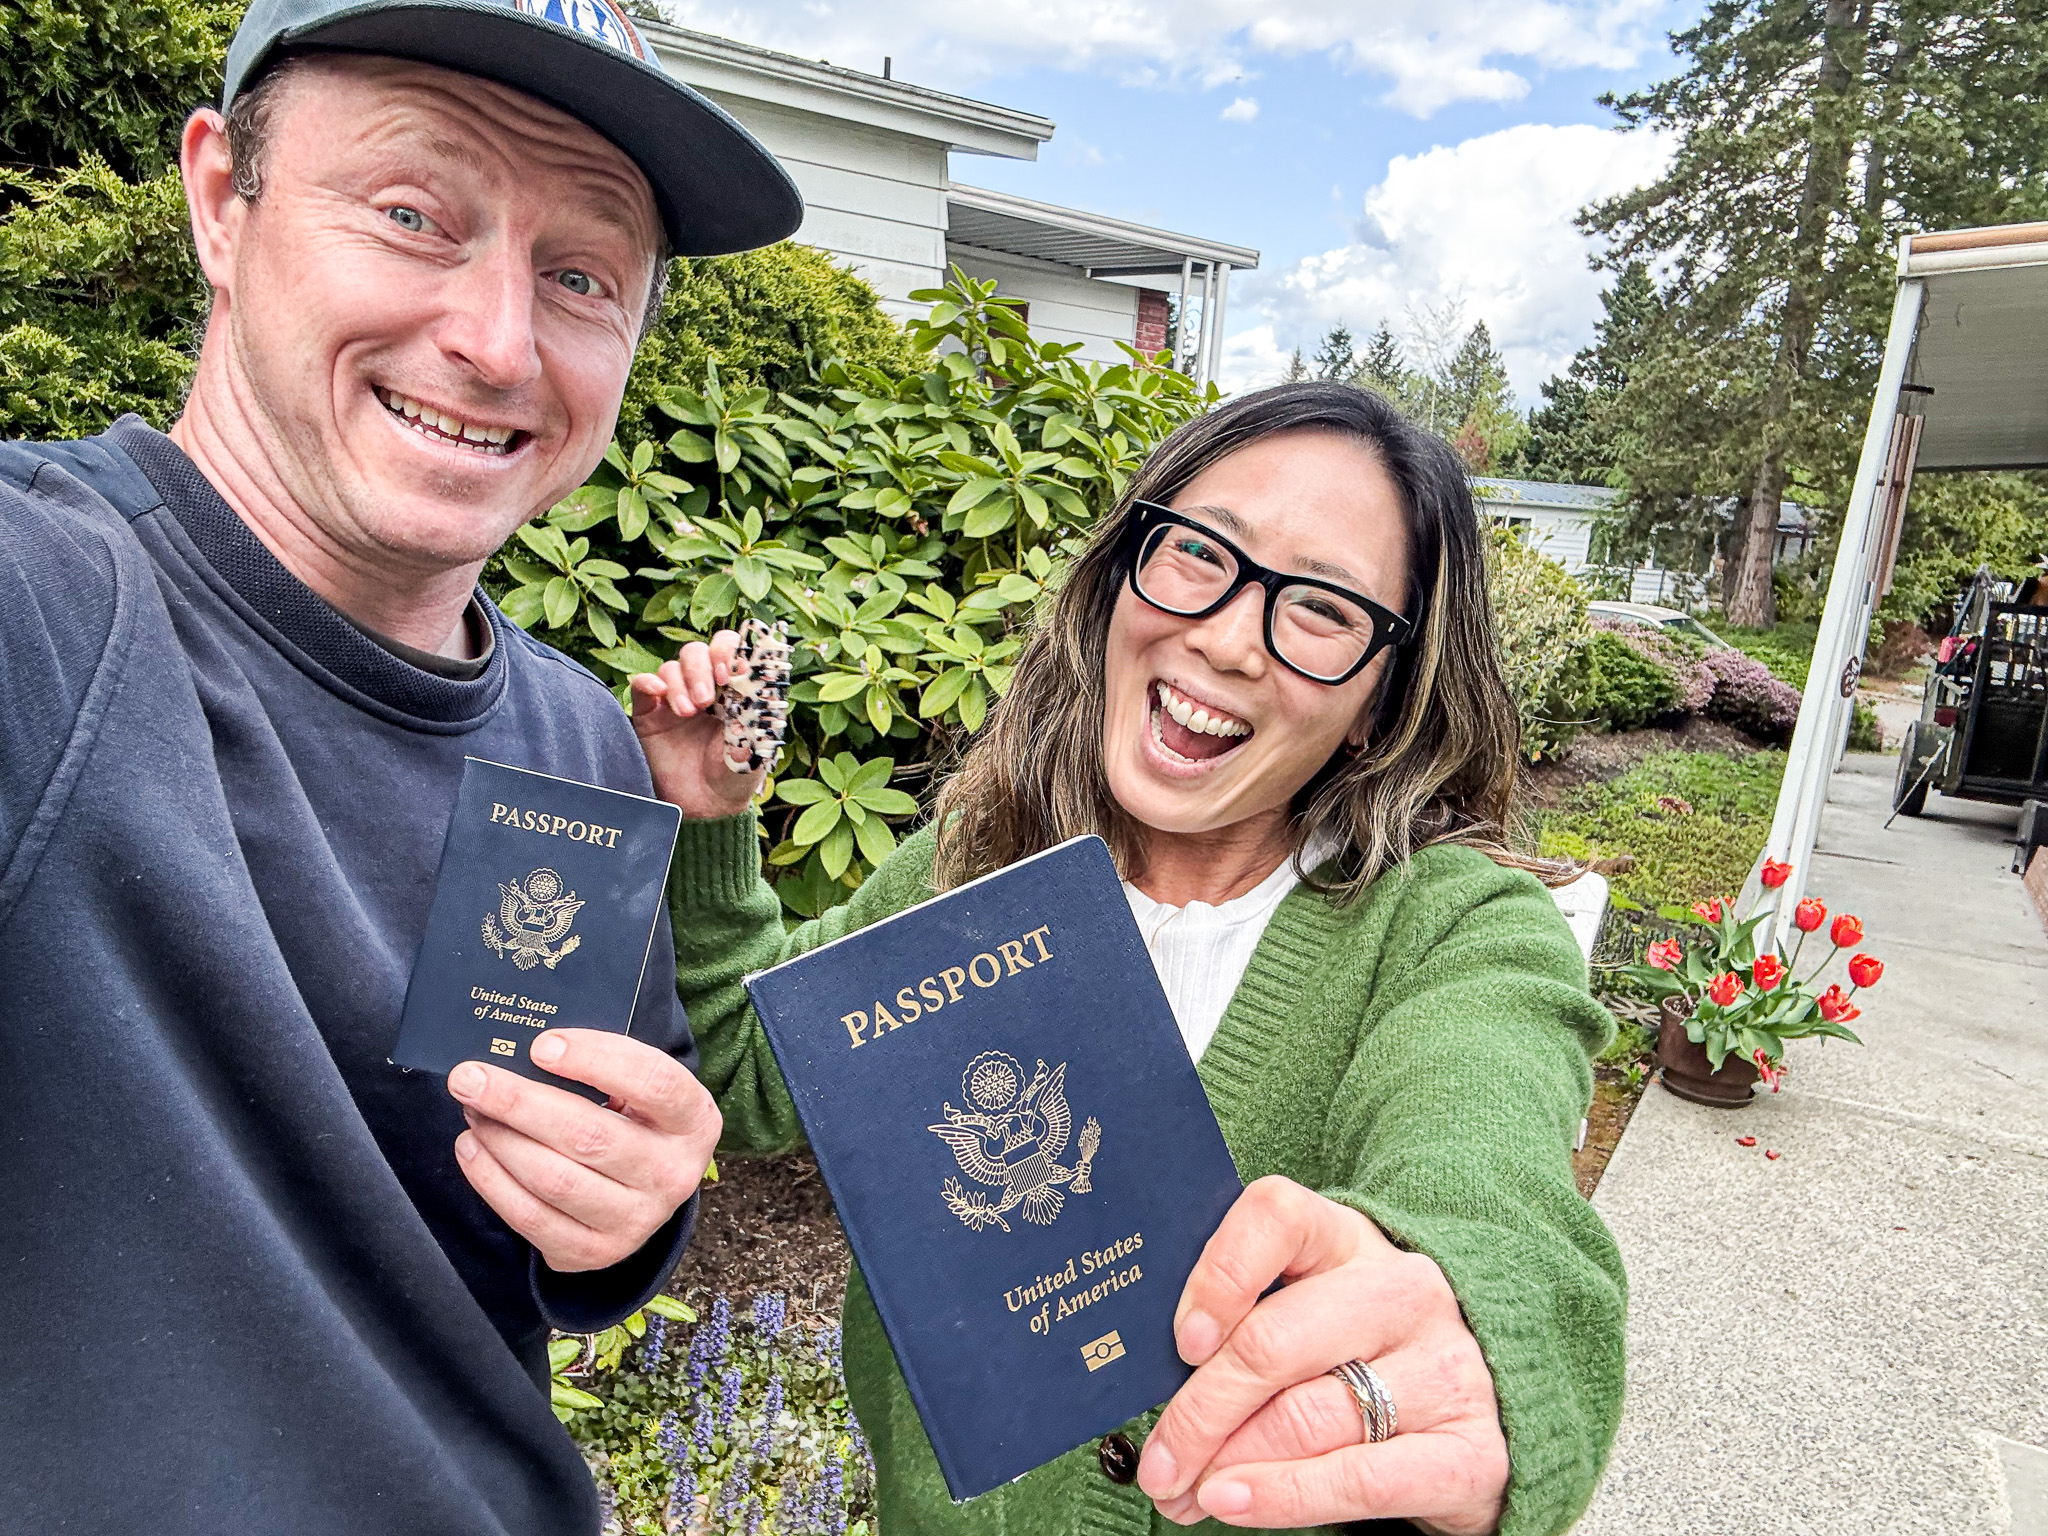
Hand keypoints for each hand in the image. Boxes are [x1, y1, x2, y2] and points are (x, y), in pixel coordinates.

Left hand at [448, 1029, 721, 1272]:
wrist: (646, 1190)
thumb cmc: (635, 1119)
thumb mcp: (641, 1090)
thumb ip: (601, 1067)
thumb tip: (524, 1048)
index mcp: (695, 1120)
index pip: (653, 1082)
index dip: (595, 1059)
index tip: (540, 1046)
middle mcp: (673, 1174)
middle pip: (590, 1135)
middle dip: (520, 1102)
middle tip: (470, 1077)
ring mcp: (637, 1220)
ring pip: (555, 1179)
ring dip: (500, 1140)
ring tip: (471, 1109)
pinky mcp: (595, 1252)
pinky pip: (531, 1218)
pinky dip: (490, 1180)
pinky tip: (471, 1148)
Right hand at [629, 631, 761, 819]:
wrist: (705, 808)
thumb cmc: (735, 775)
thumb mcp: (755, 746)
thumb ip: (755, 715)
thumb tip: (752, 685)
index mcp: (733, 689)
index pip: (728, 649)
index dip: (727, 650)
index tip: (728, 672)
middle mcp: (703, 687)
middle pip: (696, 651)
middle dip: (701, 668)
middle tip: (707, 699)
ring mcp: (674, 699)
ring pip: (671, 667)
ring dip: (680, 683)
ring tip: (688, 713)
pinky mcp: (649, 714)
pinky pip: (642, 685)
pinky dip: (648, 681)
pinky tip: (658, 693)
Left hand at [1137, 1176, 1508, 1533]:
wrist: (1496, 1407)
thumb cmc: (1367, 1354)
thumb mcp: (1313, 1310)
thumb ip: (1247, 1324)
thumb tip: (1154, 1382)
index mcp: (1348, 1241)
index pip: (1277, 1216)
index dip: (1219, 1274)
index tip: (1181, 1341)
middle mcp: (1402, 1292)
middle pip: (1274, 1341)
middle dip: (1198, 1411)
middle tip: (1158, 1462)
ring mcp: (1443, 1369)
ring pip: (1305, 1417)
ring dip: (1227, 1464)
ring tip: (1184, 1492)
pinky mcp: (1468, 1450)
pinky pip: (1358, 1478)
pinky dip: (1283, 1496)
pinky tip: (1234, 1504)